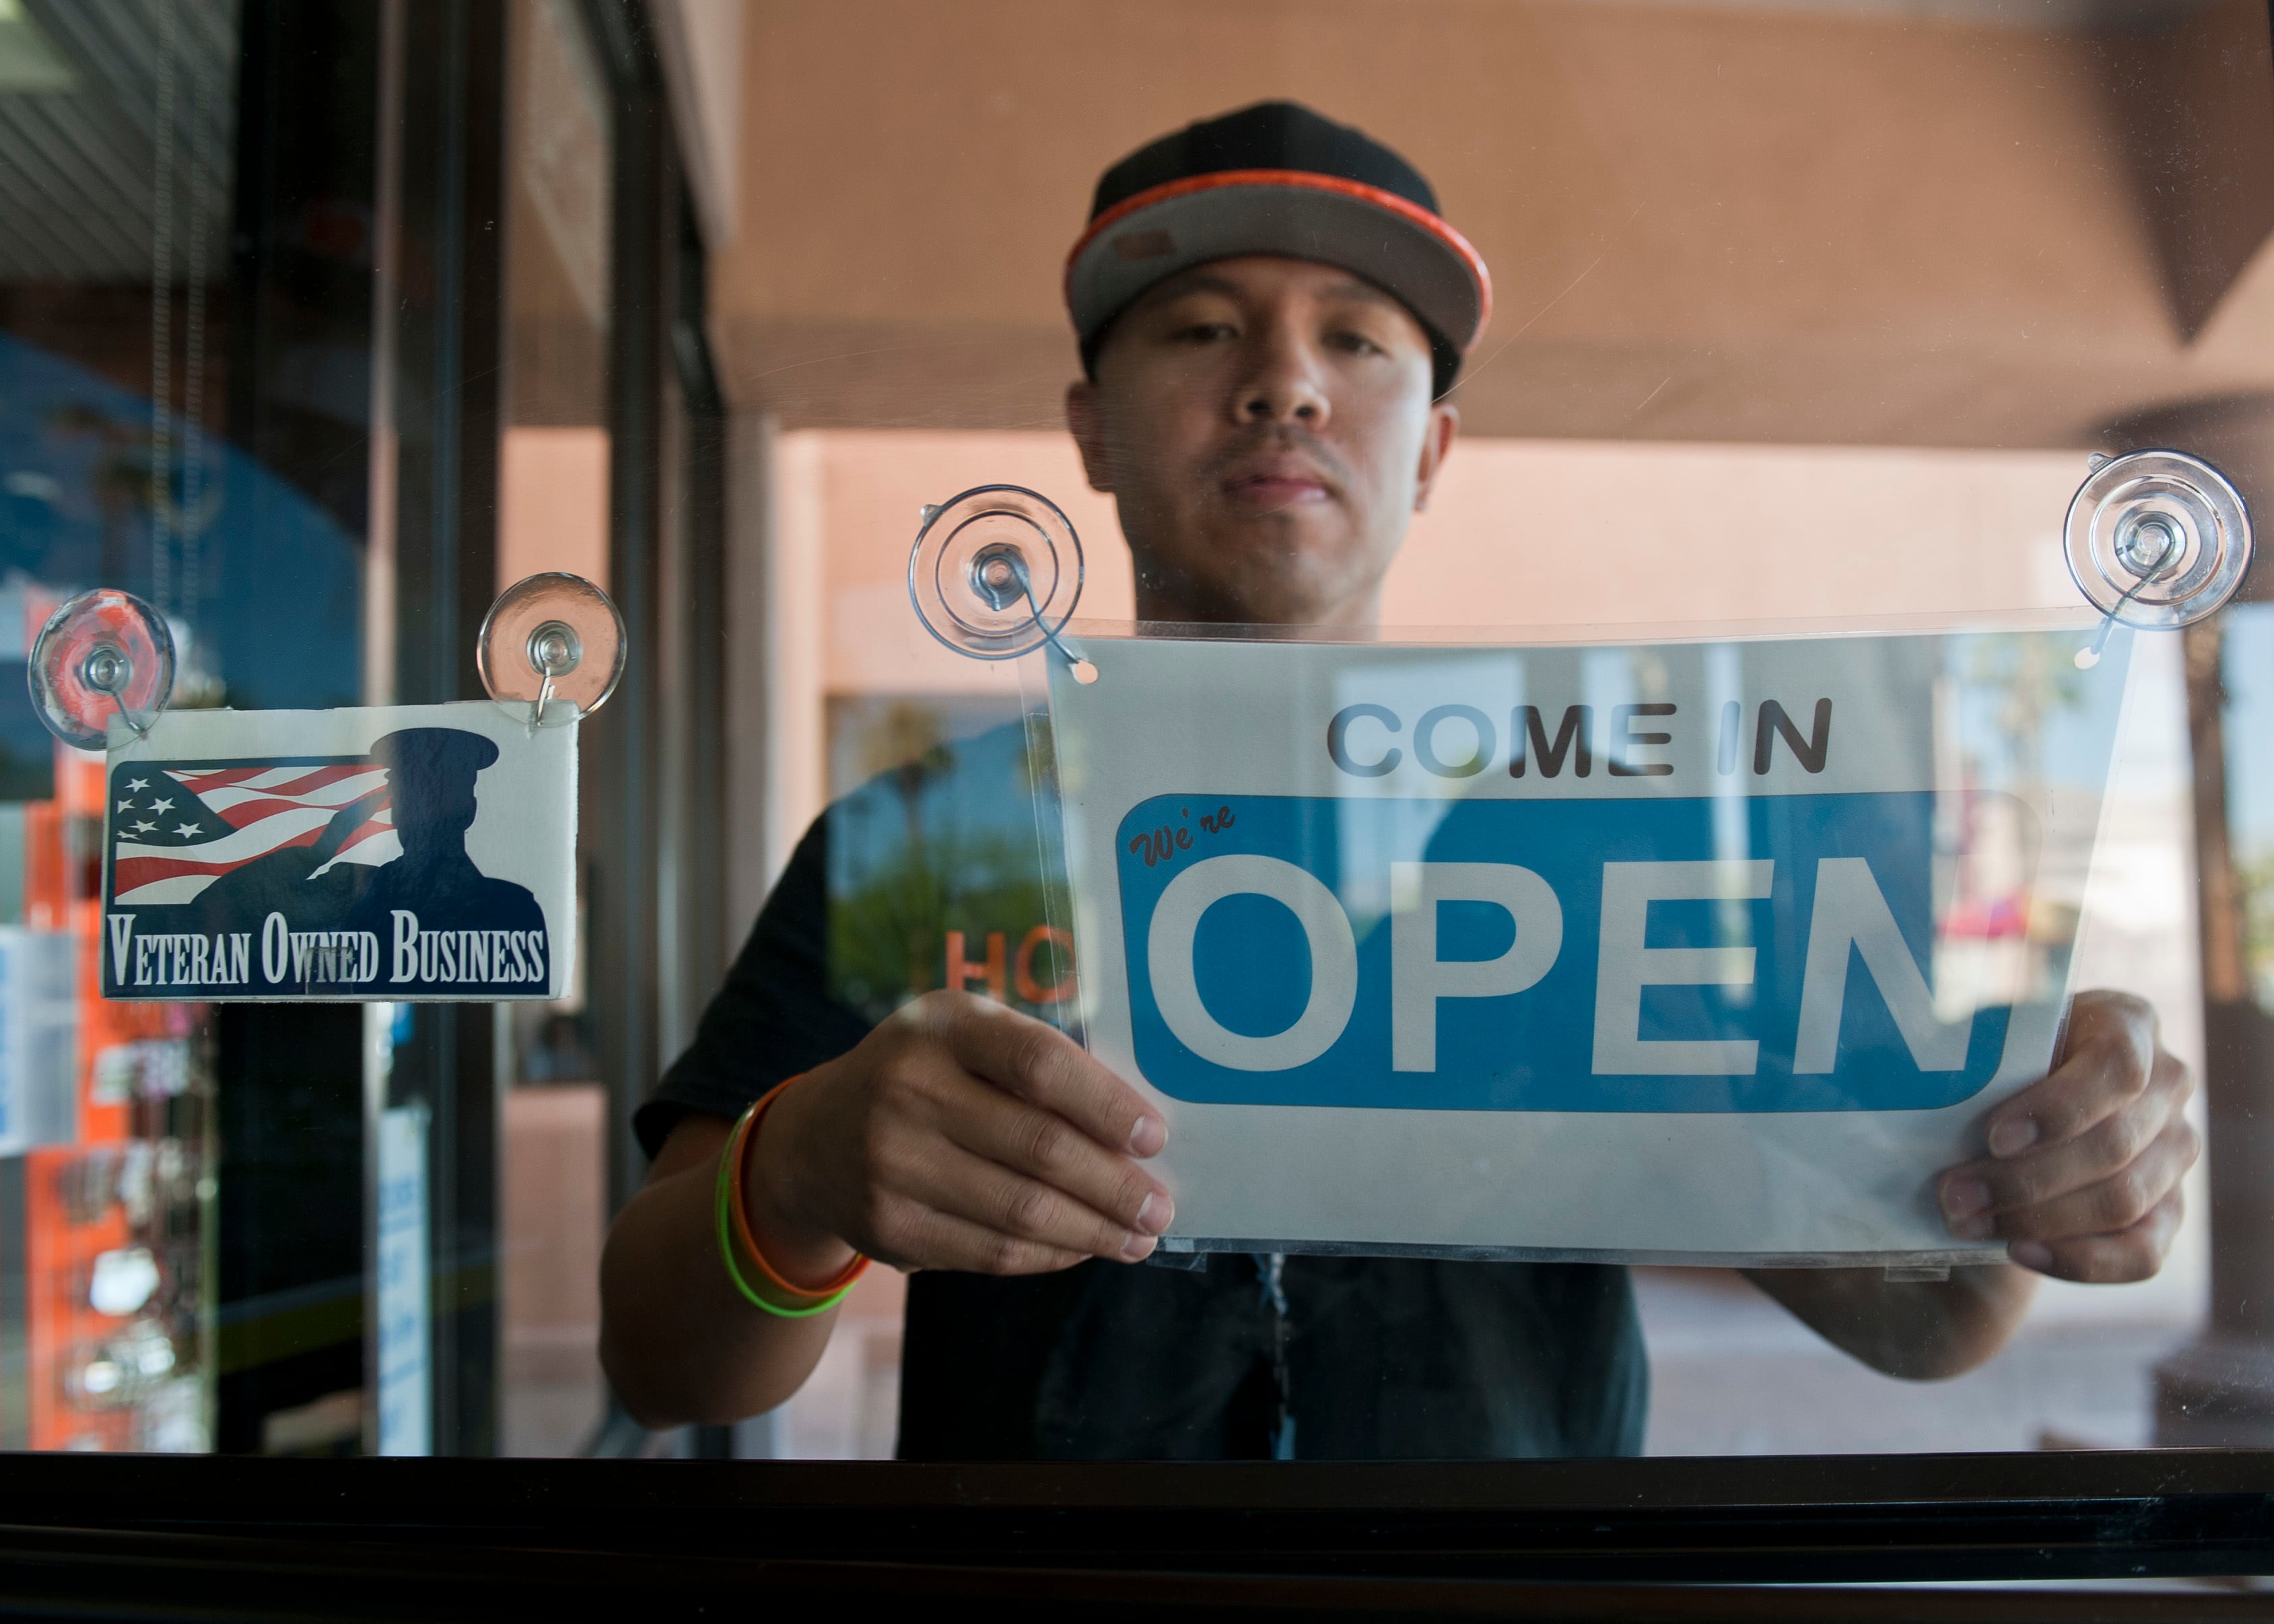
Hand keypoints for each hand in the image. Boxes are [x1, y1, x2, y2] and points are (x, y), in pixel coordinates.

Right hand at [746, 991, 1172, 1281]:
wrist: (814, 1139)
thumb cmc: (922, 1074)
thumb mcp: (963, 1035)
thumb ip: (1035, 1062)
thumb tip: (1134, 1131)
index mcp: (943, 1026)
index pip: (1039, 1064)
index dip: (1106, 1105)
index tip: (1155, 1137)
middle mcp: (909, 1089)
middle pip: (1040, 1149)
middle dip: (1115, 1186)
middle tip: (1160, 1208)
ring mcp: (893, 1164)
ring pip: (1021, 1213)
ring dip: (1094, 1232)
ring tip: (1137, 1238)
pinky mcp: (891, 1228)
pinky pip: (992, 1254)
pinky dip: (1051, 1256)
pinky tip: (1083, 1248)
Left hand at [1936, 989, 2196, 1282]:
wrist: (2018, 1119)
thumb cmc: (1999, 1069)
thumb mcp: (1996, 1046)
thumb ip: (1985, 1057)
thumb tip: (1930, 1080)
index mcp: (2130, 1026)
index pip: (2118, 1067)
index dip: (2059, 1108)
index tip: (1994, 1137)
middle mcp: (2167, 1085)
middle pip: (2113, 1145)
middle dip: (2024, 1179)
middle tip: (1953, 1194)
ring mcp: (2175, 1151)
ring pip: (2123, 1200)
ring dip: (2037, 1219)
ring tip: (1966, 1222)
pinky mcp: (2170, 1210)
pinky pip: (2141, 1252)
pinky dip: (2080, 1260)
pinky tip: (2020, 1251)